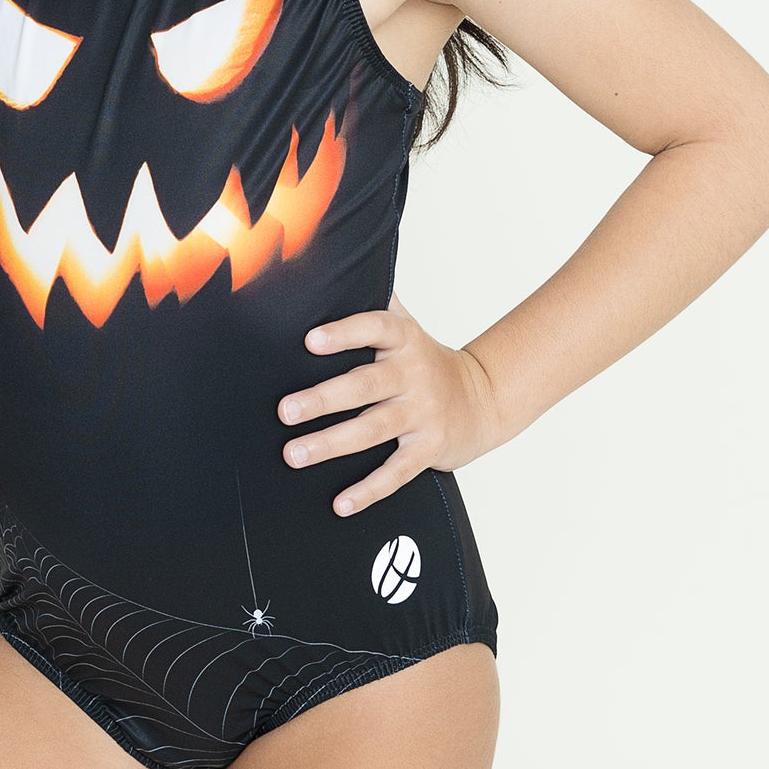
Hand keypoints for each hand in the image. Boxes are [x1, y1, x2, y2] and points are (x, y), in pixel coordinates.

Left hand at [277, 291, 500, 515]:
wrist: (483, 399)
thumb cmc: (426, 360)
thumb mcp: (406, 326)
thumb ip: (375, 301)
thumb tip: (330, 265)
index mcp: (404, 340)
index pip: (375, 328)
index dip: (344, 333)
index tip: (310, 340)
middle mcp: (413, 375)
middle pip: (365, 386)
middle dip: (323, 399)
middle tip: (284, 410)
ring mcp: (422, 414)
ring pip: (373, 430)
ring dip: (331, 444)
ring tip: (294, 454)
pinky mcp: (428, 449)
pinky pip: (396, 472)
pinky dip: (369, 490)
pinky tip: (340, 503)